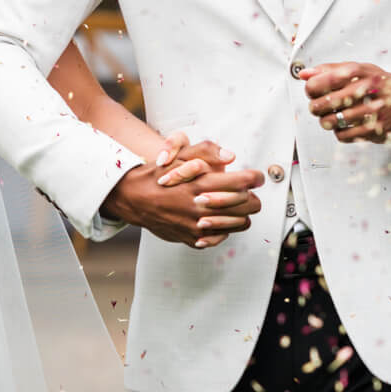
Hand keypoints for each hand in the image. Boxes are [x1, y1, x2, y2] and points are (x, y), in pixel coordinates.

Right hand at [102, 134, 261, 248]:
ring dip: (242, 212)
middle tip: (248, 190)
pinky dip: (225, 227)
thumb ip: (207, 153)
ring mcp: (198, 226)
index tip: (257, 176)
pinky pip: (223, 236)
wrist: (133, 198)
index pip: (244, 182)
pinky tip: (219, 218)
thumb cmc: (159, 175)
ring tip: (236, 205)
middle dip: (253, 195)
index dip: (256, 177)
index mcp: (201, 184)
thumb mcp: (180, 156)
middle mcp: (202, 206)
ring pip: (240, 223)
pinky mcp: (193, 238)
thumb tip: (231, 157)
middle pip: (249, 205)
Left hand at [303, 63, 390, 142]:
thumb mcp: (359, 69)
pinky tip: (346, 125)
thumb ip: (330, 70)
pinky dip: (339, 132)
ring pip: (331, 122)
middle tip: (318, 106)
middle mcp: (367, 90)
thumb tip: (304, 74)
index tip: (313, 91)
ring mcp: (372, 112)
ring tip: (333, 116)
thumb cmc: (383, 83)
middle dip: (315, 107)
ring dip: (326, 121)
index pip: (321, 82)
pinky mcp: (375, 131)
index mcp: (359, 72)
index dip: (311, 89)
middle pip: (323, 104)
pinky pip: (343, 136)